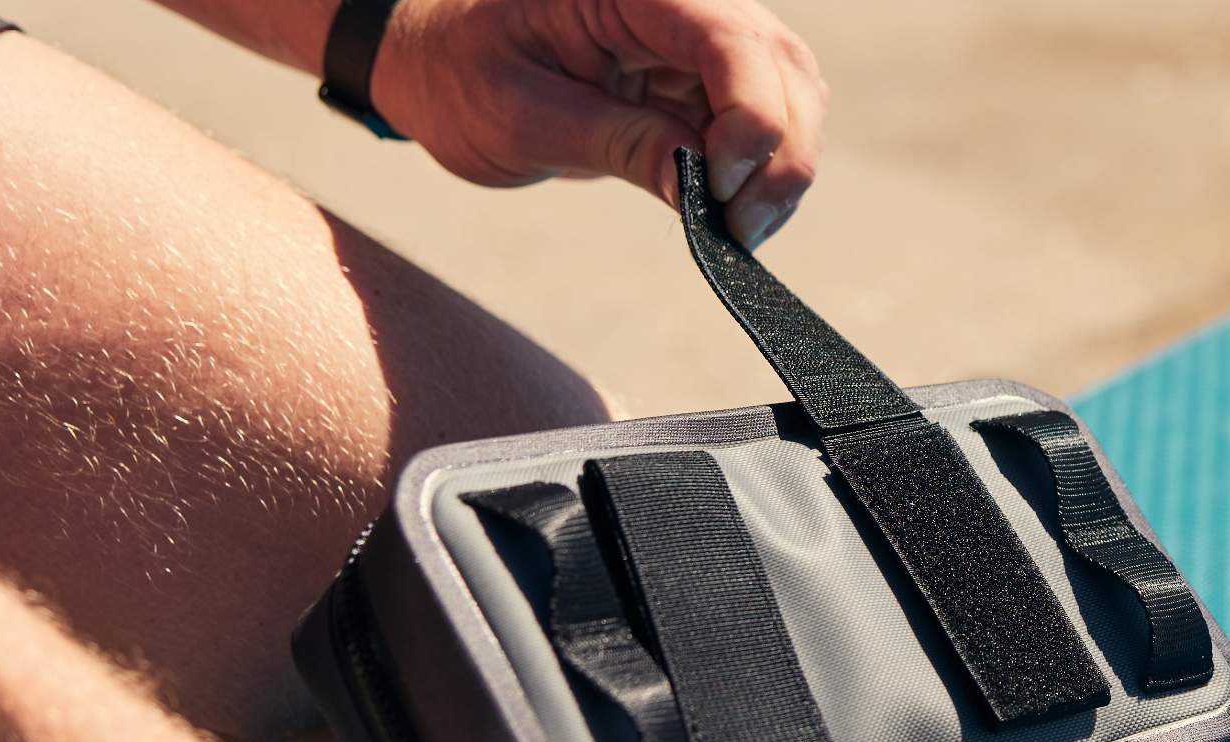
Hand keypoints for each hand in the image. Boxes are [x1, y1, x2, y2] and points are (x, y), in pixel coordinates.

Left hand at [370, 0, 826, 245]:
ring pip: (790, 93)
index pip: (731, 39)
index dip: (750, 118)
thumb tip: (698, 185)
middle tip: (738, 230)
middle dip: (780, 153)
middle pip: (781, 66)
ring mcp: (697, 37)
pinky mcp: (699, 77)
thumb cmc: (461, 76)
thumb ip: (615, 143)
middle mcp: (679, 2)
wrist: (439, 63)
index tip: (717, 190)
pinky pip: (762, 118)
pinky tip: (728, 212)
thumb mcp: (520, 118)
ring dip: (779, 168)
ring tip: (733, 229)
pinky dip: (758, 172)